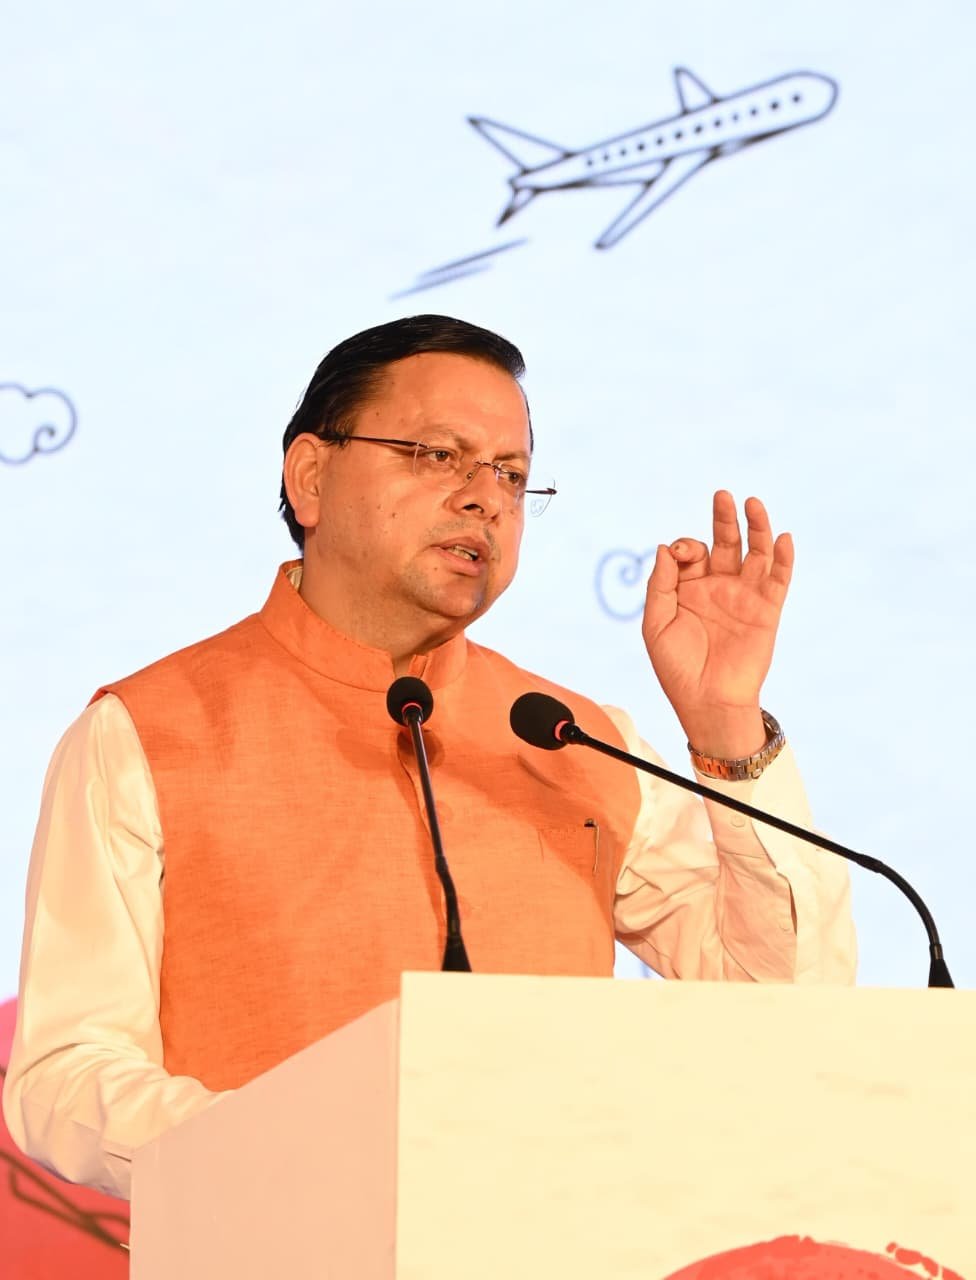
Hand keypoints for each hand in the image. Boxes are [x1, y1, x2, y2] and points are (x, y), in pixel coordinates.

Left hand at [642, 491, 793, 757]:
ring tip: (753, 503)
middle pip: (725, 543)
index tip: (682, 558)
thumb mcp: (656, 625)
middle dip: (724, 518)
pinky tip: (783, 538)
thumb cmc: (677, 668)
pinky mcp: (766, 611)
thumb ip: (660, 586)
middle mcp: (718, 588)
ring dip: (757, 528)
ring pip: (755, 554)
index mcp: (688, 589)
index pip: (691, 553)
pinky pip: (778, 580)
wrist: (708, 702)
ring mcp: (744, 597)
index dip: (686, 547)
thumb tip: (665, 548)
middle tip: (723, 495)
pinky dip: (783, 559)